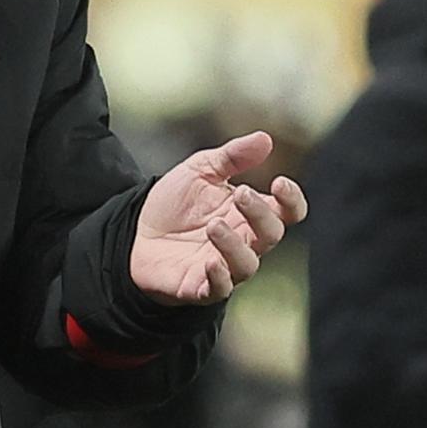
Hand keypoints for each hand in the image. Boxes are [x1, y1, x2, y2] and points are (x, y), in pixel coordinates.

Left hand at [129, 131, 307, 304]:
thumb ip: (232, 156)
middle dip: (260, 214)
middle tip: (240, 193)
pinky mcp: (200, 286)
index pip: (287, 212)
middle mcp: (244, 241)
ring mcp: (224, 266)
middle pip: (272, 234)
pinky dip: (219, 278)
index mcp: (250, 213)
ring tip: (214, 225)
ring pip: (247, 264)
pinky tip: (210, 261)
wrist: (134, 232)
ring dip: (235, 245)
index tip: (280, 182)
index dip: (292, 200)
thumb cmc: (175, 204)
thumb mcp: (200, 170)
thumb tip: (265, 139)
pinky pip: (219, 288)